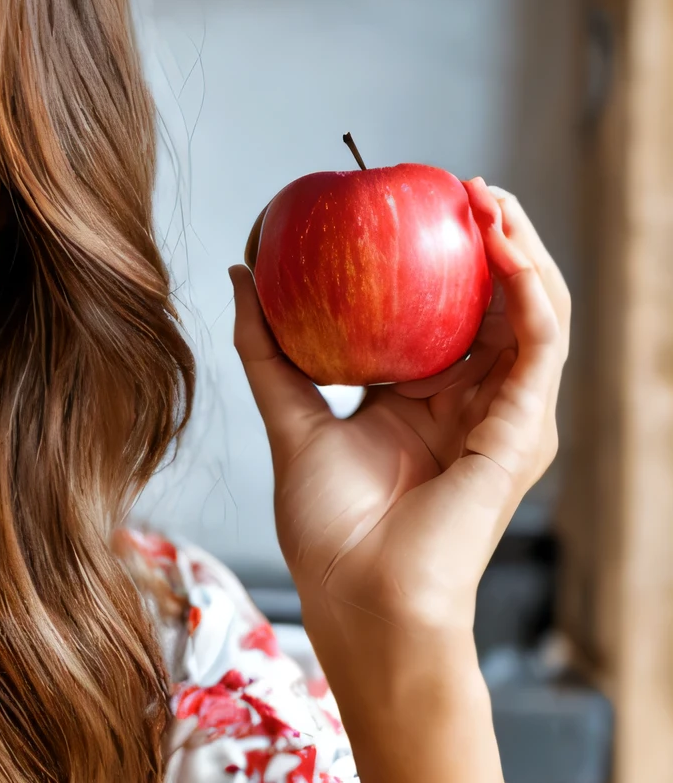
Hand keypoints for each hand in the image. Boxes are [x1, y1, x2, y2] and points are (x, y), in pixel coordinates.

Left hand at [230, 182, 567, 664]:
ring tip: (487, 200)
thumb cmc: (328, 533)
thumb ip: (268, 351)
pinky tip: (505, 249)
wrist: (359, 596)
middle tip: (458, 185)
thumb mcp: (290, 420)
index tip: (413, 202)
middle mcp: (473, 407)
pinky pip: (541, 343)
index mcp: (425, 404)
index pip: (449, 312)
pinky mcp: (523, 431)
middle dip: (491, 236)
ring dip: (520, 248)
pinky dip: (529, 289)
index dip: (441, 255)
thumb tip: (240, 276)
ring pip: (534, 311)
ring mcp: (505, 419)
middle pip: (499, 303)